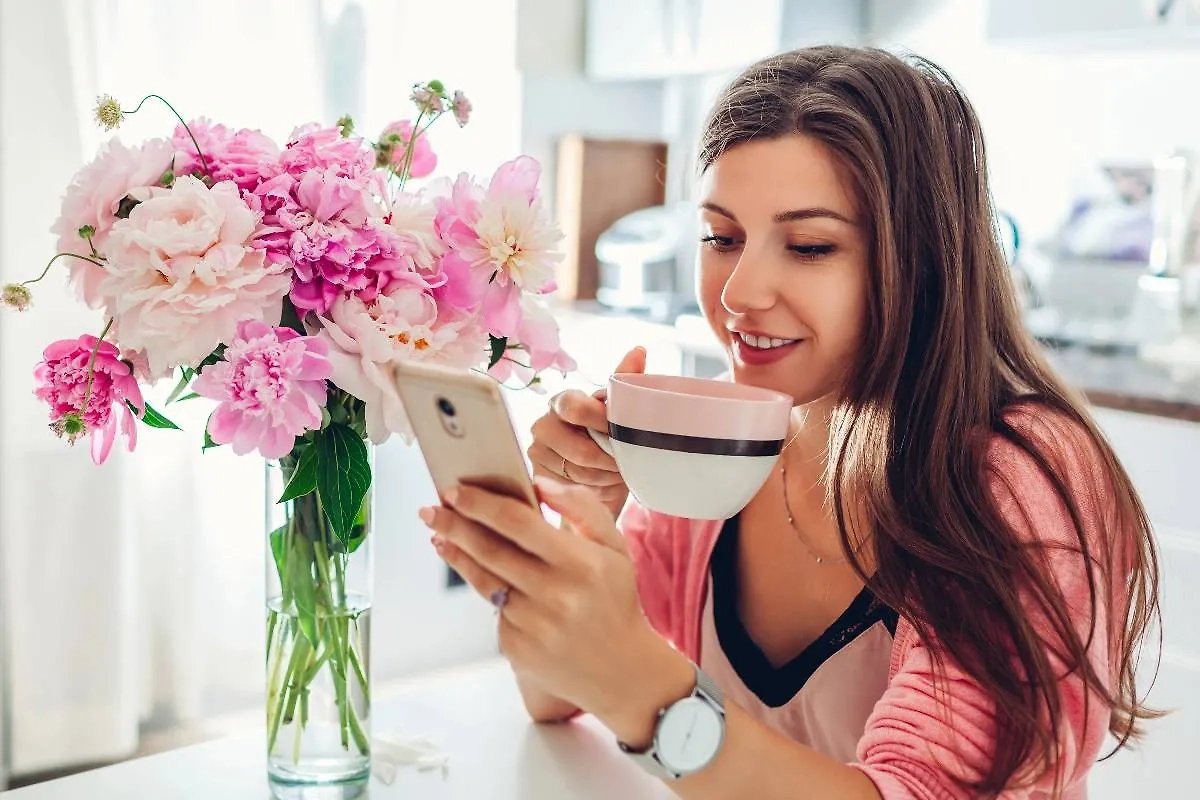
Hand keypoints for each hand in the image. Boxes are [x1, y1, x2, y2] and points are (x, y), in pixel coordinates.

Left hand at [421, 476, 691, 736]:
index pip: (518, 523)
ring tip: (440, 536)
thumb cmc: (613, 599)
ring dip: (457, 554)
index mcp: (580, 563)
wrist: (621, 671)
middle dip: (454, 525)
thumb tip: (538, 483)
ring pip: (484, 580)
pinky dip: (486, 588)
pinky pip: (495, 610)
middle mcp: (555, 595)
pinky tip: (476, 572)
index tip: (455, 491)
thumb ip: (582, 507)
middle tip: (430, 509)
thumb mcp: (614, 548)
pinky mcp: (518, 649)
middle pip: (490, 550)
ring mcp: (534, 625)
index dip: (481, 504)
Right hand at [527, 346, 646, 518]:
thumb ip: (626, 381)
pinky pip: (571, 488)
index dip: (603, 424)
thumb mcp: (621, 412)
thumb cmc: (610, 441)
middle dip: (609, 459)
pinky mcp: (537, 477)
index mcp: (564, 401)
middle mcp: (544, 423)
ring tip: (616, 472)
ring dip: (606, 476)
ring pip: (579, 472)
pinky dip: (593, 489)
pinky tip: (600, 485)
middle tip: (625, 461)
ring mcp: (537, 452)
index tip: (624, 434)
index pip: (576, 408)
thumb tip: (638, 349)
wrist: (598, 481)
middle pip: (580, 449)